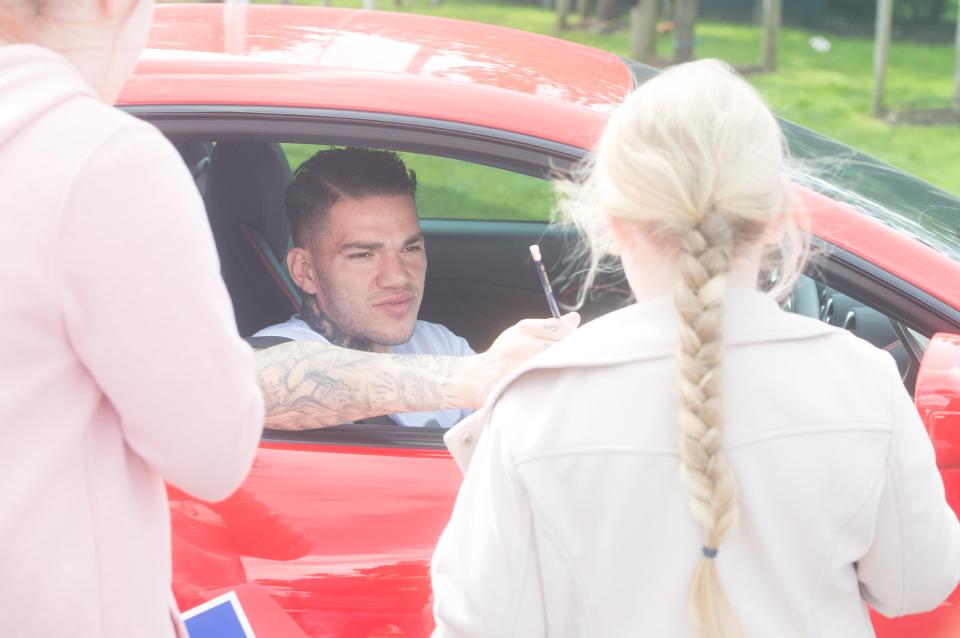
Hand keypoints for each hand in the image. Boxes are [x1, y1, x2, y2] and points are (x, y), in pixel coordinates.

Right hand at [455, 312, 580, 407]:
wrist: (472, 378)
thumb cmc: (502, 356)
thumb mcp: (522, 334)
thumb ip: (549, 327)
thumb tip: (576, 318)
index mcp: (524, 328)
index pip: (561, 329)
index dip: (573, 339)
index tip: (577, 347)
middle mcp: (523, 343)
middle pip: (562, 347)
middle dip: (571, 355)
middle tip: (574, 363)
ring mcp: (521, 365)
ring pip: (556, 365)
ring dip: (563, 370)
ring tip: (561, 375)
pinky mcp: (518, 384)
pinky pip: (546, 382)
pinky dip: (553, 384)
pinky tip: (552, 385)